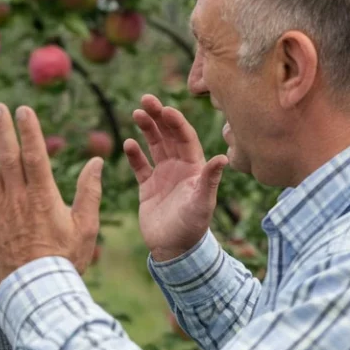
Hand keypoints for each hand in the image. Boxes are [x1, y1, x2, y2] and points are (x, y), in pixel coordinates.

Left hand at [0, 103, 103, 284]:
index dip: (29, 131)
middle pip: (9, 158)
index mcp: (44, 196)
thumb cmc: (66, 259)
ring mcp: (0, 212)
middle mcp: (19, 199)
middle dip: (3, 130)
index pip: (35, 156)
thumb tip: (96, 161)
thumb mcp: (86, 226)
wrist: (39, 289)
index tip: (24, 109)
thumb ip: (90, 192)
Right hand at [124, 94, 227, 261]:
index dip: (175, 122)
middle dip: (158, 117)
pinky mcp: (148, 187)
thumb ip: (209, 180)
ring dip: (146, 129)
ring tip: (135, 114)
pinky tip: (127, 144)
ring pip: (154, 145)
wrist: (174, 249)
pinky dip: (134, 155)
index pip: (185, 137)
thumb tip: (222, 158)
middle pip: (168, 135)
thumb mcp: (202, 202)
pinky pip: (140, 166)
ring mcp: (163, 175)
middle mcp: (179, 167)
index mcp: (194, 167)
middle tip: (145, 100)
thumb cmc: (192, 227)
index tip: (165, 109)